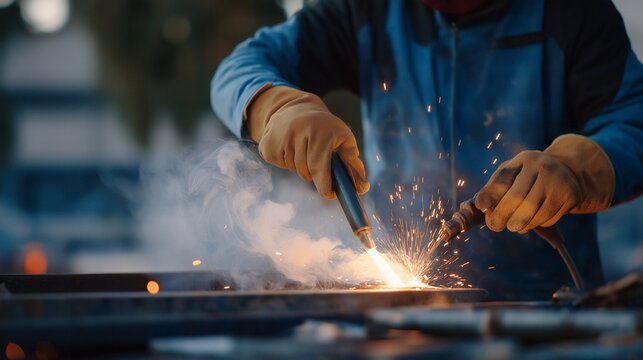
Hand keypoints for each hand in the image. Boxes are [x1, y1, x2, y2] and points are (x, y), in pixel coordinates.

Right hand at [246, 86, 368, 198]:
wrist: (294, 109)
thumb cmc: (324, 128)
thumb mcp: (343, 138)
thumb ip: (353, 163)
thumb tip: (362, 188)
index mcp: (320, 130)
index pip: (319, 166)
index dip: (324, 184)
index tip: (329, 193)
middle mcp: (299, 131)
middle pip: (306, 172)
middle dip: (314, 174)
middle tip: (317, 163)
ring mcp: (280, 136)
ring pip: (293, 169)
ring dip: (300, 167)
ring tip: (303, 149)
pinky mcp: (267, 144)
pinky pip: (279, 164)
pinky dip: (286, 162)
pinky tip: (290, 147)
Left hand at [475, 134, 614, 232]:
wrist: (569, 172)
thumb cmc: (530, 178)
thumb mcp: (513, 175)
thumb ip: (495, 188)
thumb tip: (479, 205)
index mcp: (524, 159)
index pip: (504, 178)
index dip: (490, 195)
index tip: (482, 207)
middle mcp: (542, 166)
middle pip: (517, 197)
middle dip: (502, 215)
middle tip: (494, 226)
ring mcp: (558, 180)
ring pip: (533, 211)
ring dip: (519, 224)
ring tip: (512, 226)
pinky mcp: (570, 195)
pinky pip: (548, 218)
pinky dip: (536, 224)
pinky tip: (531, 222)